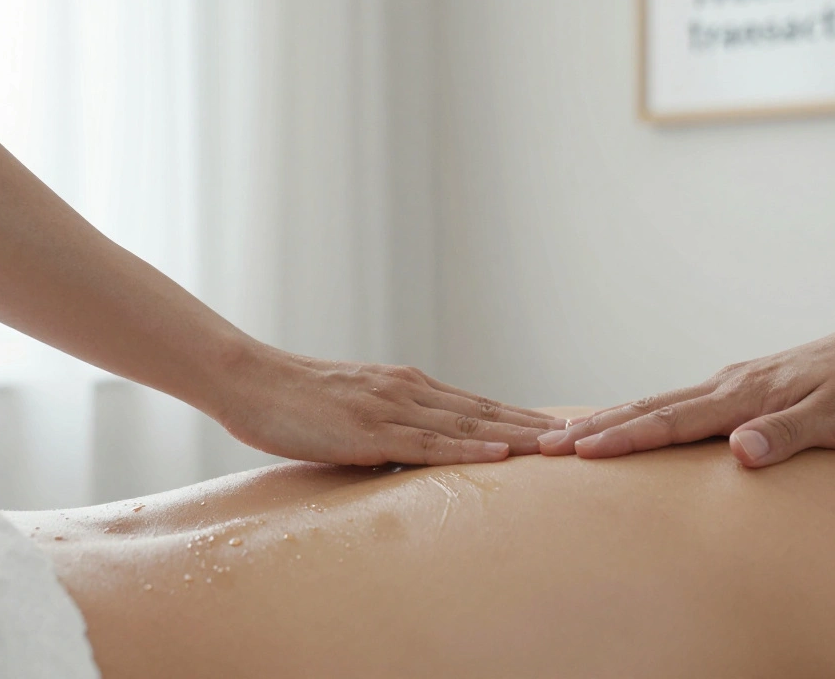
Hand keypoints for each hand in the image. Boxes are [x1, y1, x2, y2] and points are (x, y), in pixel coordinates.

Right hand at [213, 343, 565, 465]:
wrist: (248, 379)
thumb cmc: (293, 400)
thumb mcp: (351, 410)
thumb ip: (387, 427)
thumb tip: (415, 454)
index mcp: (406, 387)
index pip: (478, 405)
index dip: (523, 417)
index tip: (562, 429)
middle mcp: (408, 391)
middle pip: (487, 412)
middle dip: (538, 427)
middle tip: (586, 438)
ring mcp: (390, 408)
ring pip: (468, 425)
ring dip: (519, 437)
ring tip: (562, 448)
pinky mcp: (368, 430)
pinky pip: (428, 443)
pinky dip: (469, 449)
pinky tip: (502, 454)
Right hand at [537, 317, 834, 466]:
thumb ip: (786, 436)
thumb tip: (738, 452)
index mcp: (741, 396)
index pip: (670, 421)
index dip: (624, 439)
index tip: (580, 452)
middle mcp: (724, 385)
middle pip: (647, 408)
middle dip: (595, 428)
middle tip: (545, 443)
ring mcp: (727, 383)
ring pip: (656, 401)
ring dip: (610, 420)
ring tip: (570, 434)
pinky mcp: (735, 386)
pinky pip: (674, 401)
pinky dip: (639, 413)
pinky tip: (628, 421)